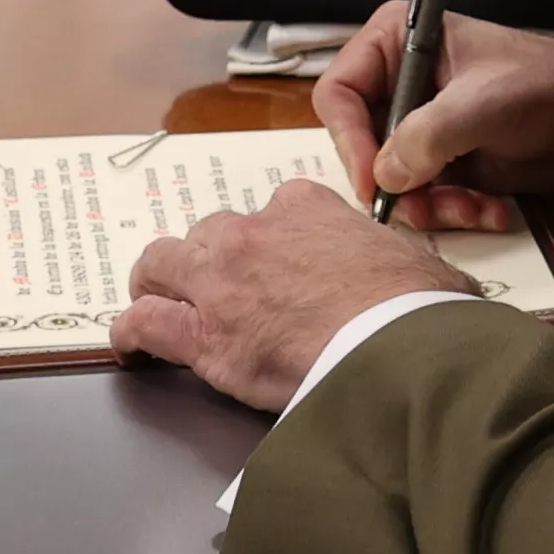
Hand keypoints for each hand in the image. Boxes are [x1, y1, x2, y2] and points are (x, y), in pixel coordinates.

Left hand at [109, 178, 481, 411]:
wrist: (397, 347)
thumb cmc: (416, 308)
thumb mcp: (414, 261)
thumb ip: (395, 260)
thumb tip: (422, 281)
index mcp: (307, 207)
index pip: (272, 213)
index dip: (268, 244)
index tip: (272, 266)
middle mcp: (255, 232)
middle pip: (209, 235)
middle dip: (208, 261)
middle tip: (213, 289)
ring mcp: (222, 281)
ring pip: (160, 265)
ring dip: (156, 285)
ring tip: (154, 304)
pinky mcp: (203, 335)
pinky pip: (144, 323)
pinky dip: (131, 333)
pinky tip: (131, 345)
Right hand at [312, 4, 553, 232]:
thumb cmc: (544, 85)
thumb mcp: (484, 104)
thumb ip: (427, 136)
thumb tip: (384, 177)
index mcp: (395, 42)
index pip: (339, 94)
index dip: (348, 141)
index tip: (374, 184)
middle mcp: (398, 83)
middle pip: (360, 146)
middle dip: (398, 184)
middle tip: (431, 207)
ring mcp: (419, 125)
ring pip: (392, 182)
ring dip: (430, 206)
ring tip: (474, 209)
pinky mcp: (442, 160)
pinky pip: (424, 197)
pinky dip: (453, 211)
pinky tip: (492, 210)